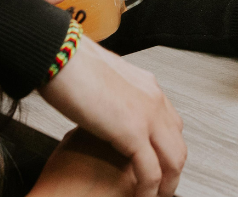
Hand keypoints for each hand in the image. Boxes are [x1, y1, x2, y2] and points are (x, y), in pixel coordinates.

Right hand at [39, 36, 185, 196]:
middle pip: (178, 144)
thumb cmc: (69, 63)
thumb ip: (111, 96)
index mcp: (146, 86)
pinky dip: (149, 190)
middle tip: (162, 189)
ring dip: (167, 185)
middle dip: (172, 171)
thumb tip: (103, 107)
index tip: (158, 165)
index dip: (166, 149)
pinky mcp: (133, 131)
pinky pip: (151, 171)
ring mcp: (148, 114)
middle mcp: (154, 99)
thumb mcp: (100, 80)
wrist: (59, 54)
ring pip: (173, 159)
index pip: (171, 123)